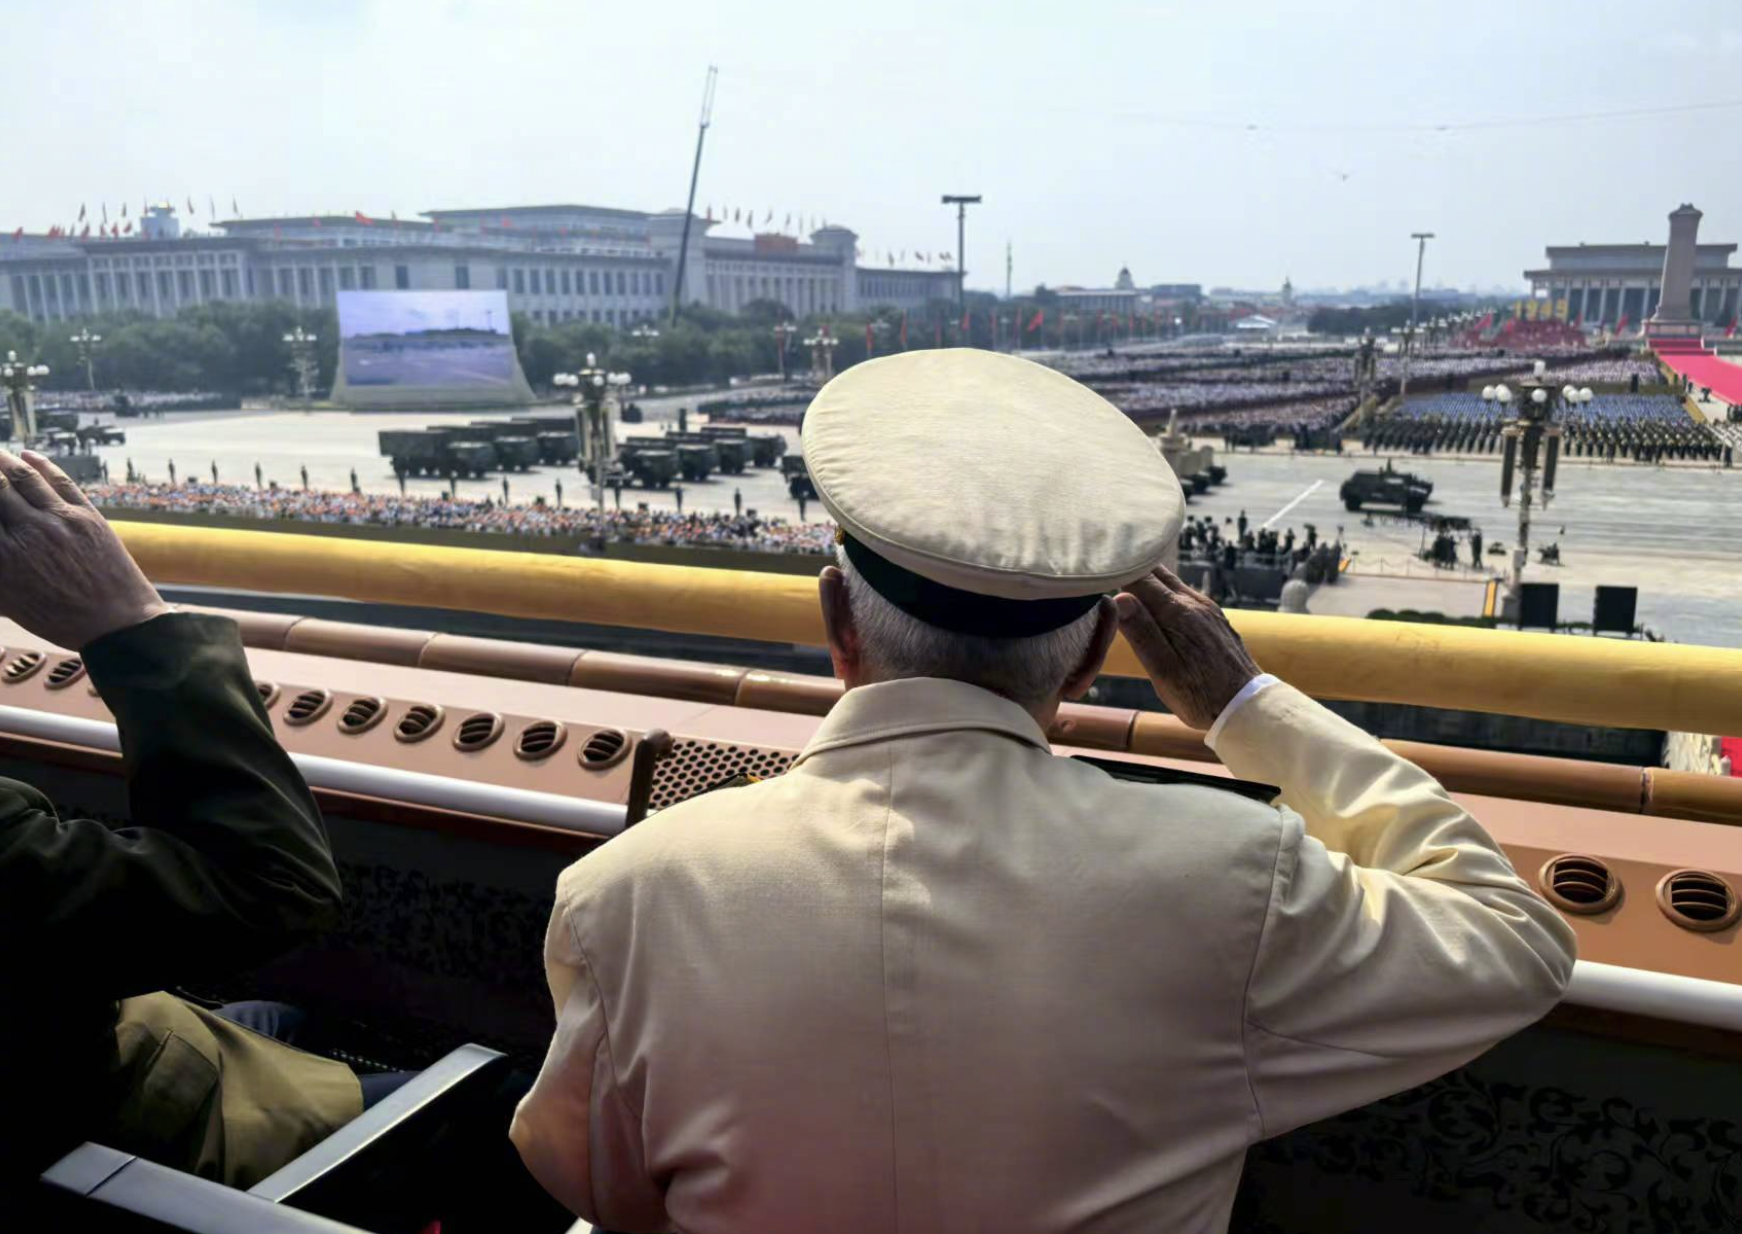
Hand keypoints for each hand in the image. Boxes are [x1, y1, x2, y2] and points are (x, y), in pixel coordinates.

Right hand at [0, 450, 169, 649]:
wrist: (116, 623)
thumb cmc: (58, 619)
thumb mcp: (9, 602)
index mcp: (2, 558)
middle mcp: (26, 533)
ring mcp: (59, 520)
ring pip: (23, 476)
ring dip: (2, 459)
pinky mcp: (88, 515)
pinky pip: (59, 480)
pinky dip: (40, 463)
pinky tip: (27, 455)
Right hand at [1114, 564, 1259, 730]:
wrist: (1247, 706)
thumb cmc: (1201, 696)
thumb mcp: (1164, 671)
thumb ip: (1141, 632)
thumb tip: (1118, 598)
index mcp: (1177, 613)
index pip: (1138, 576)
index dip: (1114, 572)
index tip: (1093, 576)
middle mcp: (1194, 602)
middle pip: (1155, 571)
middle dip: (1128, 571)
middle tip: (1102, 577)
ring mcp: (1207, 608)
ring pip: (1170, 581)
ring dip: (1146, 582)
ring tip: (1122, 590)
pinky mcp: (1213, 618)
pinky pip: (1183, 594)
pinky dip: (1163, 594)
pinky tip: (1153, 609)